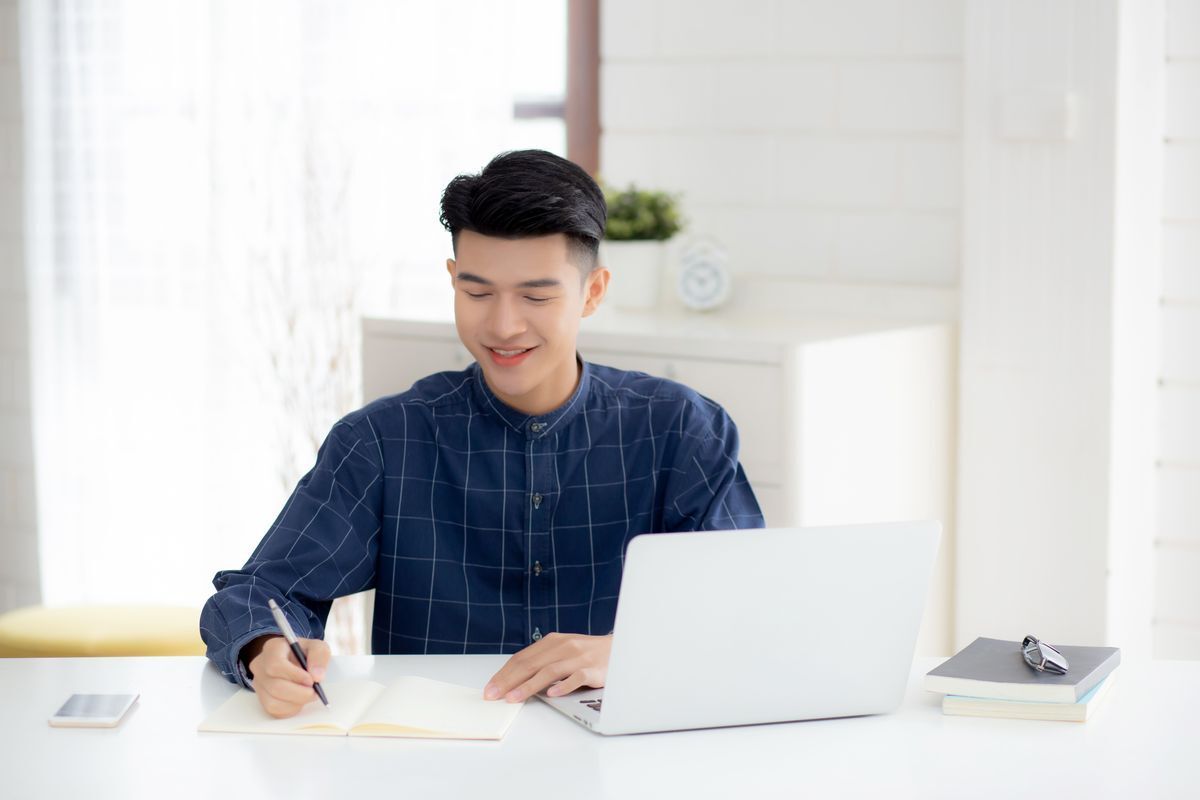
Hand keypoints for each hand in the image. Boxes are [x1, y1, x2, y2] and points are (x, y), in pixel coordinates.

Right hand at [243, 634, 330, 718]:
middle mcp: (260, 666)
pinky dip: (290, 709)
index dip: (294, 676)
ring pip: (272, 702)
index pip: (275, 665)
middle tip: (314, 692)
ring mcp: (259, 684)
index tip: (311, 680)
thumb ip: (319, 656)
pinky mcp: (262, 698)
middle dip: (298, 693)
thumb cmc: (305, 653)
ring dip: (295, 702)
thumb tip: (317, 676)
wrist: (297, 660)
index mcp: (272, 648)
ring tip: (308, 695)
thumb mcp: (318, 646)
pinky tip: (299, 700)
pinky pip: (273, 710)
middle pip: (274, 686)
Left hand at [483, 633, 612, 703]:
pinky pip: (577, 678)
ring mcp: (579, 657)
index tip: (490, 688)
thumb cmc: (587, 654)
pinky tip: (552, 694)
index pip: (522, 658)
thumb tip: (514, 681)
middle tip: (494, 695)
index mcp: (552, 641)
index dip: (504, 673)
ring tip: (513, 697)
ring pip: (549, 671)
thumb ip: (542, 662)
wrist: (620, 649)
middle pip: (531, 664)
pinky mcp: (594, 669)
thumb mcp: (562, 651)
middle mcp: (564, 646)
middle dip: (509, 680)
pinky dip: (563, 686)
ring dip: (529, 685)